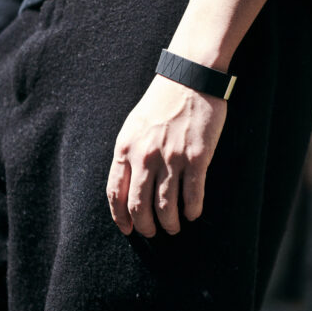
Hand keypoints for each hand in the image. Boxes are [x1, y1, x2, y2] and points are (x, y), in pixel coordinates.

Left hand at [106, 74, 226, 236]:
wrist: (189, 78)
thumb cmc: (161, 102)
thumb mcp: (134, 126)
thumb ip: (129, 154)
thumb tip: (128, 185)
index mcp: (125, 149)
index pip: (115, 194)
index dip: (121, 217)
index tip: (128, 229)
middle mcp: (145, 157)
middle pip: (139, 206)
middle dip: (146, 226)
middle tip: (153, 232)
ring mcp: (171, 158)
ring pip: (166, 207)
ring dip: (170, 224)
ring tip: (175, 227)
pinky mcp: (196, 158)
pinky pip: (193, 195)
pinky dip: (192, 210)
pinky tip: (193, 214)